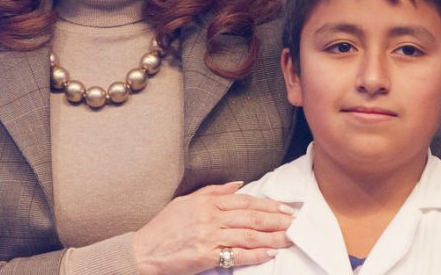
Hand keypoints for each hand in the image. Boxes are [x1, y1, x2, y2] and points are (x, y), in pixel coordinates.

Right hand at [132, 181, 293, 274]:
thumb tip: (238, 184)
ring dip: (273, 237)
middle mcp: (210, 217)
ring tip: (290, 237)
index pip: (244, 201)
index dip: (268, 204)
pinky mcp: (206, 256)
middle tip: (296, 222)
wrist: (145, 250)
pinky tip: (270, 254)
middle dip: (277, 219)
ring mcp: (209, 236)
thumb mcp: (186, 201)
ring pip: (248, 235)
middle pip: (251, 217)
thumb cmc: (164, 227)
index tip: (285, 208)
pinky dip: (255, 255)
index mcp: (207, 202)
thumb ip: (213, 191)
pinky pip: (237, 255)